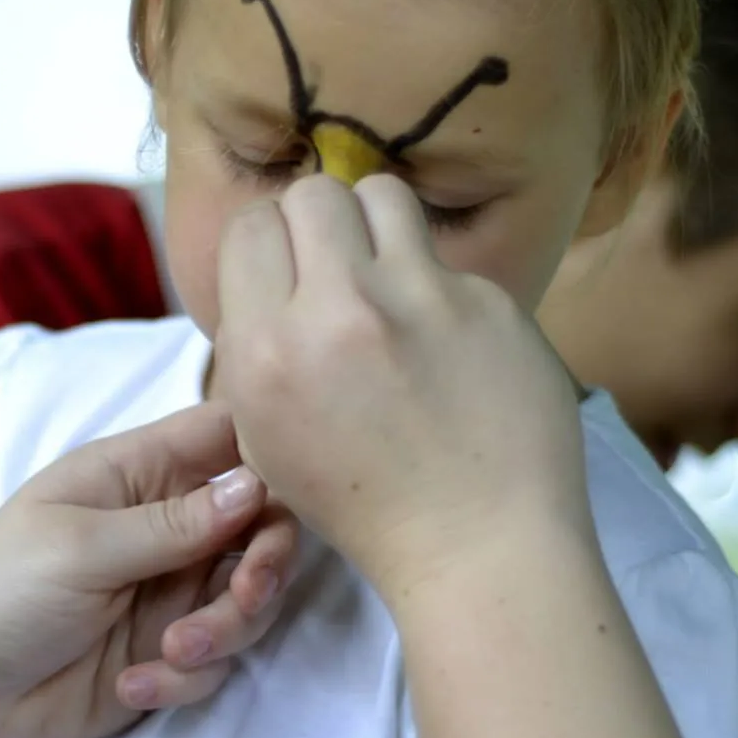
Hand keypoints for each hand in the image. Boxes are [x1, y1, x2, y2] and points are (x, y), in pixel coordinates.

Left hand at [0, 403, 296, 737]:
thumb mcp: (82, 548)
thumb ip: (173, 524)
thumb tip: (257, 484)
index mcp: (137, 474)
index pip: (228, 437)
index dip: (271, 457)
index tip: (290, 494)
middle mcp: (165, 527)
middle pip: (261, 527)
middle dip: (265, 564)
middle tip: (245, 595)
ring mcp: (167, 593)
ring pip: (247, 601)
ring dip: (224, 630)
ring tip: (171, 652)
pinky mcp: (163, 654)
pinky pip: (213, 663)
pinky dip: (183, 678)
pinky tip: (129, 685)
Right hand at [211, 175, 589, 595]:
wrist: (475, 544)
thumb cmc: (362, 504)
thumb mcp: (265, 436)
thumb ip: (255, 347)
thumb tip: (268, 279)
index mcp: (267, 350)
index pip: (249, 225)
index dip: (267, 244)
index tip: (286, 273)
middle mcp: (336, 310)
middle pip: (312, 193)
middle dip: (318, 225)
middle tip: (337, 267)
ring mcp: (420, 298)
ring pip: (380, 193)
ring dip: (376, 227)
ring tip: (390, 275)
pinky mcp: (487, 300)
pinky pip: (446, 259)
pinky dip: (438, 288)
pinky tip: (451, 341)